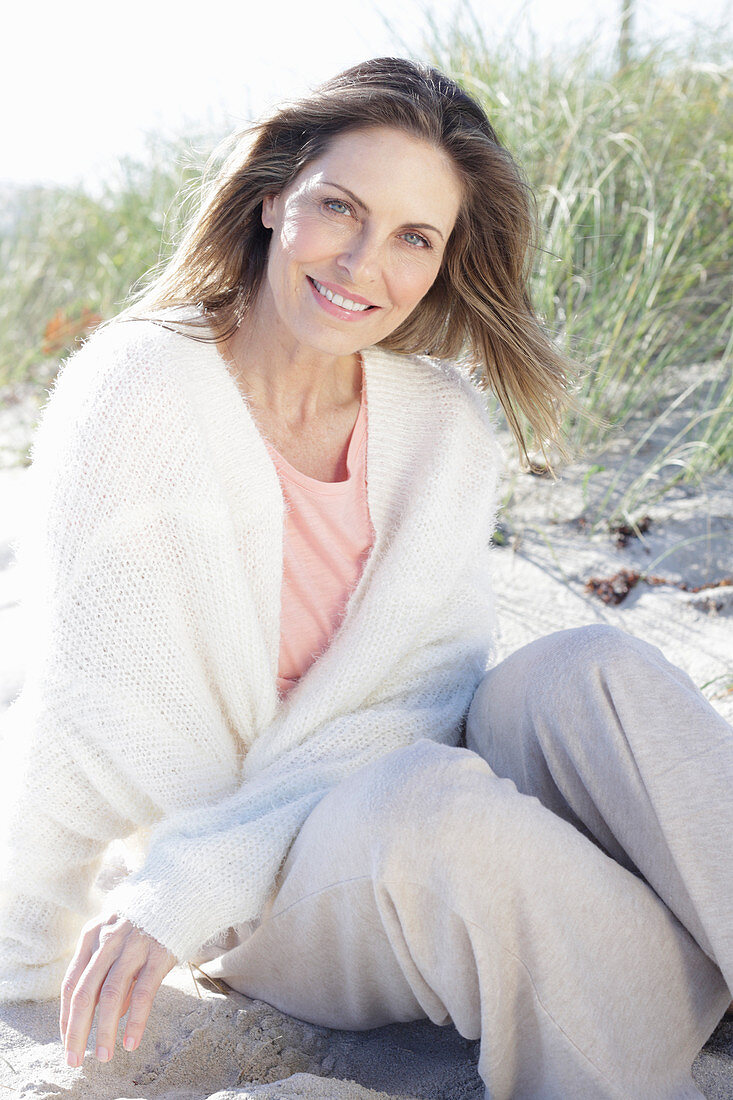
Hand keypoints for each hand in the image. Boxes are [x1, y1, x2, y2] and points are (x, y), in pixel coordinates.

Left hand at [59, 912, 176, 1066]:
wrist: (180, 890)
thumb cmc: (145, 921)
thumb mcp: (119, 938)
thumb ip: (110, 973)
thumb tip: (110, 1016)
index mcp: (92, 936)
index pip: (71, 983)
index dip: (66, 1016)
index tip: (67, 1041)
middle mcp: (108, 941)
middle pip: (84, 993)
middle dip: (76, 1031)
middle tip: (74, 1060)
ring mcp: (132, 947)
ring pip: (109, 996)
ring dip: (103, 1031)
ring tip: (103, 1057)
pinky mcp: (158, 955)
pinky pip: (142, 994)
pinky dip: (134, 1021)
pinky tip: (131, 1042)